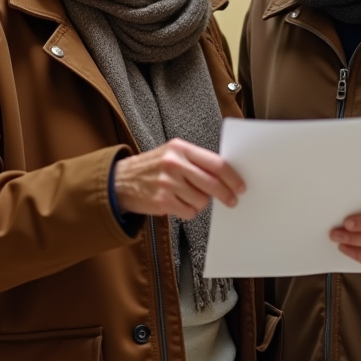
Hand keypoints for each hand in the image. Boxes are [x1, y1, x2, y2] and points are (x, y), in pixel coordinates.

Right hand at [113, 138, 245, 219]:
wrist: (120, 180)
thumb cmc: (152, 167)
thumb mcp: (172, 154)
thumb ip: (196, 161)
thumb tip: (226, 175)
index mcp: (180, 148)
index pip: (215, 163)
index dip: (232, 177)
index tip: (240, 185)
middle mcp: (174, 163)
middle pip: (212, 183)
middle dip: (226, 194)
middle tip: (232, 200)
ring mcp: (167, 183)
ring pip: (201, 200)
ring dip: (201, 203)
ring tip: (189, 197)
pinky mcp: (161, 201)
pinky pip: (189, 212)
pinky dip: (189, 211)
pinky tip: (180, 204)